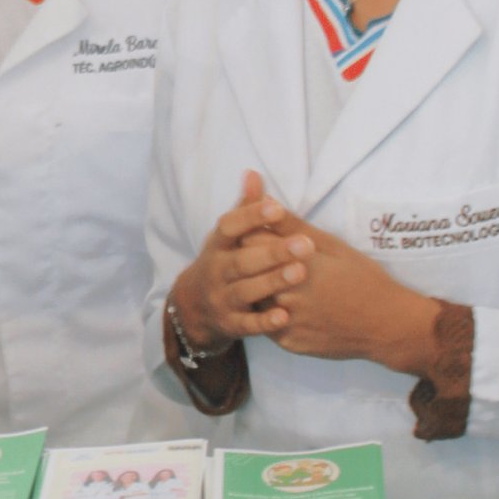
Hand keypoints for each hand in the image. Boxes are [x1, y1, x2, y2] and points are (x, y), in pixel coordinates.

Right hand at [167, 171, 313, 352]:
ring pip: (246, 291)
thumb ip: (244, 208)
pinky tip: (285, 316)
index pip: (229, 227)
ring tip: (300, 272)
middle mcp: (216, 271)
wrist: (194, 307)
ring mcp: (221, 299)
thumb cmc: (223, 262)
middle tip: (304, 244)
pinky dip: (264, 322)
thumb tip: (254, 173)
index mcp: (217, 245)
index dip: (250, 216)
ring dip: (272, 282)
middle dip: (273, 252)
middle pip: (242, 261)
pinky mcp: (230, 324)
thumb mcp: (228, 237)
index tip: (276, 207)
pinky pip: (247, 325)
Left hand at [247, 211, 438, 376]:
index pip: (250, 241)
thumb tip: (264, 199)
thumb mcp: (331, 245)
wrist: (386, 324)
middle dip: (250, 260)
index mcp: (295, 263)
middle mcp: (286, 293)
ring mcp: (285, 321)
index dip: (252, 234)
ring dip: (256, 287)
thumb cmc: (362, 278)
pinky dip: (269, 312)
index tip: (259, 233)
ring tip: (274, 281)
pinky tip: (284, 304)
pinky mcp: (287, 342)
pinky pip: (265, 323)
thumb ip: (293, 225)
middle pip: (246, 270)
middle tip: (263, 258)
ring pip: (252, 297)